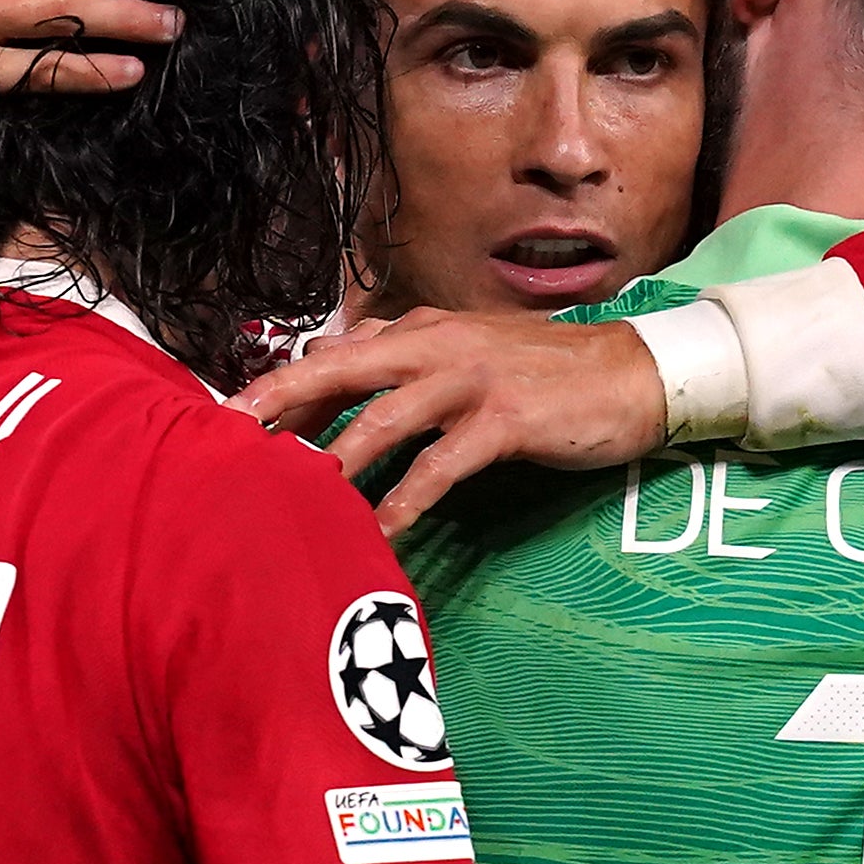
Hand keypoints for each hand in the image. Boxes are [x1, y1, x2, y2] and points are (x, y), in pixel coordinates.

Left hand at [224, 310, 666, 534]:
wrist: (635, 375)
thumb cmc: (546, 373)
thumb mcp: (467, 352)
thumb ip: (404, 359)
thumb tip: (336, 363)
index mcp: (423, 331)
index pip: (337, 354)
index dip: (283, 386)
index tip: (230, 419)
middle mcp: (438, 346)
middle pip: (341, 372)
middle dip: (280, 407)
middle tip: (228, 444)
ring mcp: (472, 381)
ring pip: (383, 419)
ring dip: (334, 461)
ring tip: (291, 499)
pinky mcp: (505, 422)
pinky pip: (441, 466)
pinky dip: (405, 501)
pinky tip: (379, 532)